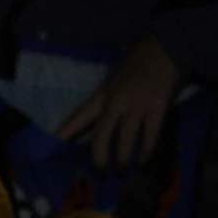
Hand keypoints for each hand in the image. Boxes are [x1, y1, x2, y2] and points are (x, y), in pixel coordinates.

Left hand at [59, 34, 178, 171]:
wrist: (165, 46)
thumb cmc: (136, 64)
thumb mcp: (112, 81)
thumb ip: (104, 103)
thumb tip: (93, 129)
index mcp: (101, 95)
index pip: (78, 118)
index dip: (64, 135)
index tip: (51, 149)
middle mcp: (116, 102)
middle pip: (101, 136)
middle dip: (100, 158)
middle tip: (102, 172)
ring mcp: (137, 105)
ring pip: (125, 139)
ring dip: (123, 158)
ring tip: (123, 170)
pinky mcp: (157, 106)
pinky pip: (150, 134)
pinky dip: (146, 150)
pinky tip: (143, 160)